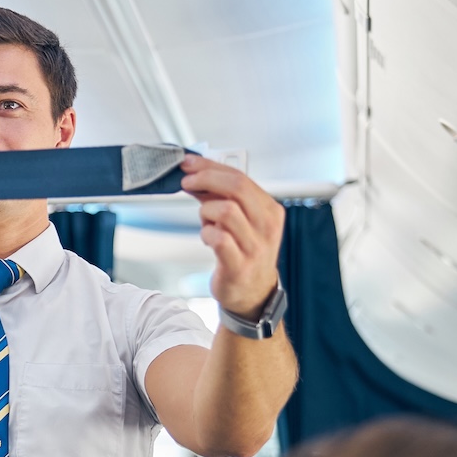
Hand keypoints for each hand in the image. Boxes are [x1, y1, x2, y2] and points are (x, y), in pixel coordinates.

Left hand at [181, 154, 284, 319]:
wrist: (253, 292)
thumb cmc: (244, 252)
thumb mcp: (239, 220)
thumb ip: (220, 197)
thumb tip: (196, 174)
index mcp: (269, 210)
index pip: (241, 177)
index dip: (212, 167)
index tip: (191, 164)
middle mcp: (266, 226)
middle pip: (237, 187)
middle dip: (206, 179)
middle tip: (187, 182)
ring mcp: (255, 246)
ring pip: (226, 211)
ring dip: (207, 211)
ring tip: (206, 221)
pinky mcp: (239, 265)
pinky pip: (218, 239)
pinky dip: (206, 234)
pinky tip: (208, 238)